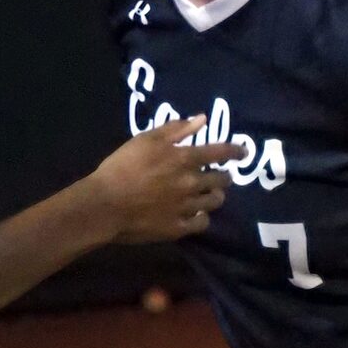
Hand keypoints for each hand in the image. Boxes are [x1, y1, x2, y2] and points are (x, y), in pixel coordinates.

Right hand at [88, 117, 242, 243]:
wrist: (105, 204)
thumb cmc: (122, 167)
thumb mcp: (145, 140)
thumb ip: (175, 130)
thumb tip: (201, 120)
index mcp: (184, 159)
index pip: (220, 153)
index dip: (235, 151)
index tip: (242, 152)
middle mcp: (191, 183)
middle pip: (221, 180)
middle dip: (224, 177)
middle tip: (221, 176)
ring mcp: (186, 207)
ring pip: (214, 202)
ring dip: (215, 196)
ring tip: (210, 195)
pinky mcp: (178, 227)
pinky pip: (201, 223)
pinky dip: (202, 218)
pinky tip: (196, 215)